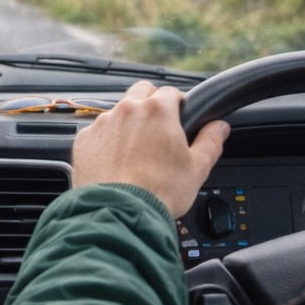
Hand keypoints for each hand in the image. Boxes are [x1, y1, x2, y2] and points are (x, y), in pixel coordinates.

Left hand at [70, 81, 229, 217]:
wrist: (119, 212)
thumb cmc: (159, 192)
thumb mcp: (196, 168)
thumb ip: (210, 142)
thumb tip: (219, 127)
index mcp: (158, 111)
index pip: (171, 92)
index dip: (178, 104)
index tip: (180, 117)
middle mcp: (127, 110)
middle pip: (141, 92)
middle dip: (151, 104)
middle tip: (158, 129)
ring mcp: (103, 123)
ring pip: (118, 112)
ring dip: (127, 123)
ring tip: (136, 151)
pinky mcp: (84, 140)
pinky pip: (98, 132)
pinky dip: (107, 141)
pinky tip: (115, 162)